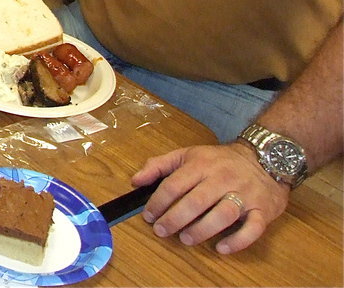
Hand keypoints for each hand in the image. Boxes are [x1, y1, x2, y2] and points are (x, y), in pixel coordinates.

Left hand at [133, 142, 289, 253]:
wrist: (265, 157)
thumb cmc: (220, 160)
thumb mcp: (187, 154)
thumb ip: (159, 165)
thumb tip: (135, 181)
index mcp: (201, 165)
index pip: (175, 185)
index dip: (158, 202)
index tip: (148, 216)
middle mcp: (222, 178)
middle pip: (196, 201)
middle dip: (175, 219)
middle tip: (162, 232)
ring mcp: (245, 194)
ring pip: (222, 214)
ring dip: (202, 230)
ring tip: (186, 239)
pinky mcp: (263, 210)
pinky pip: (253, 228)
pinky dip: (238, 241)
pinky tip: (221, 248)